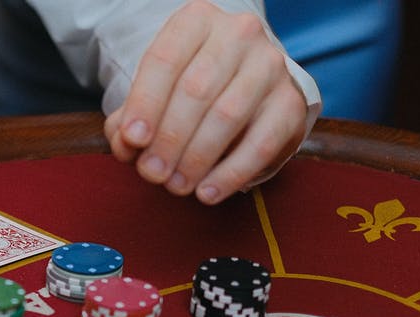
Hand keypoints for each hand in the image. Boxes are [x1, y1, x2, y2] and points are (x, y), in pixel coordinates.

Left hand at [104, 0, 306, 203]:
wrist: (243, 83)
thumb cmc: (187, 88)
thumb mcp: (154, 93)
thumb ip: (131, 119)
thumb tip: (127, 146)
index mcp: (196, 21)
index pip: (164, 60)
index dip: (145, 103)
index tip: (131, 140)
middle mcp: (238, 33)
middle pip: (196, 89)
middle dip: (169, 138)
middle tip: (151, 173)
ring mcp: (270, 65)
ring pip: (228, 115)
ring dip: (196, 158)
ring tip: (175, 185)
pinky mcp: (292, 102)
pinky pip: (262, 142)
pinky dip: (231, 173)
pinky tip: (207, 192)